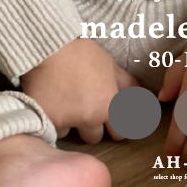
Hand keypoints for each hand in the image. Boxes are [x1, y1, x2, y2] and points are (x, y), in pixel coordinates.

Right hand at [21, 37, 138, 143]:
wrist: (50, 48)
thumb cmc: (83, 54)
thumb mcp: (110, 65)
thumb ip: (126, 84)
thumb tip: (141, 96)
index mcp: (108, 105)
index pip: (119, 133)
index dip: (117, 128)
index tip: (113, 123)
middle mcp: (89, 118)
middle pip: (95, 138)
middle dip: (93, 127)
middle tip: (86, 109)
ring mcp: (66, 122)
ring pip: (72, 134)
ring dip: (71, 124)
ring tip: (66, 103)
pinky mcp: (45, 121)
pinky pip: (52, 128)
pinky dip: (53, 120)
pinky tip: (51, 103)